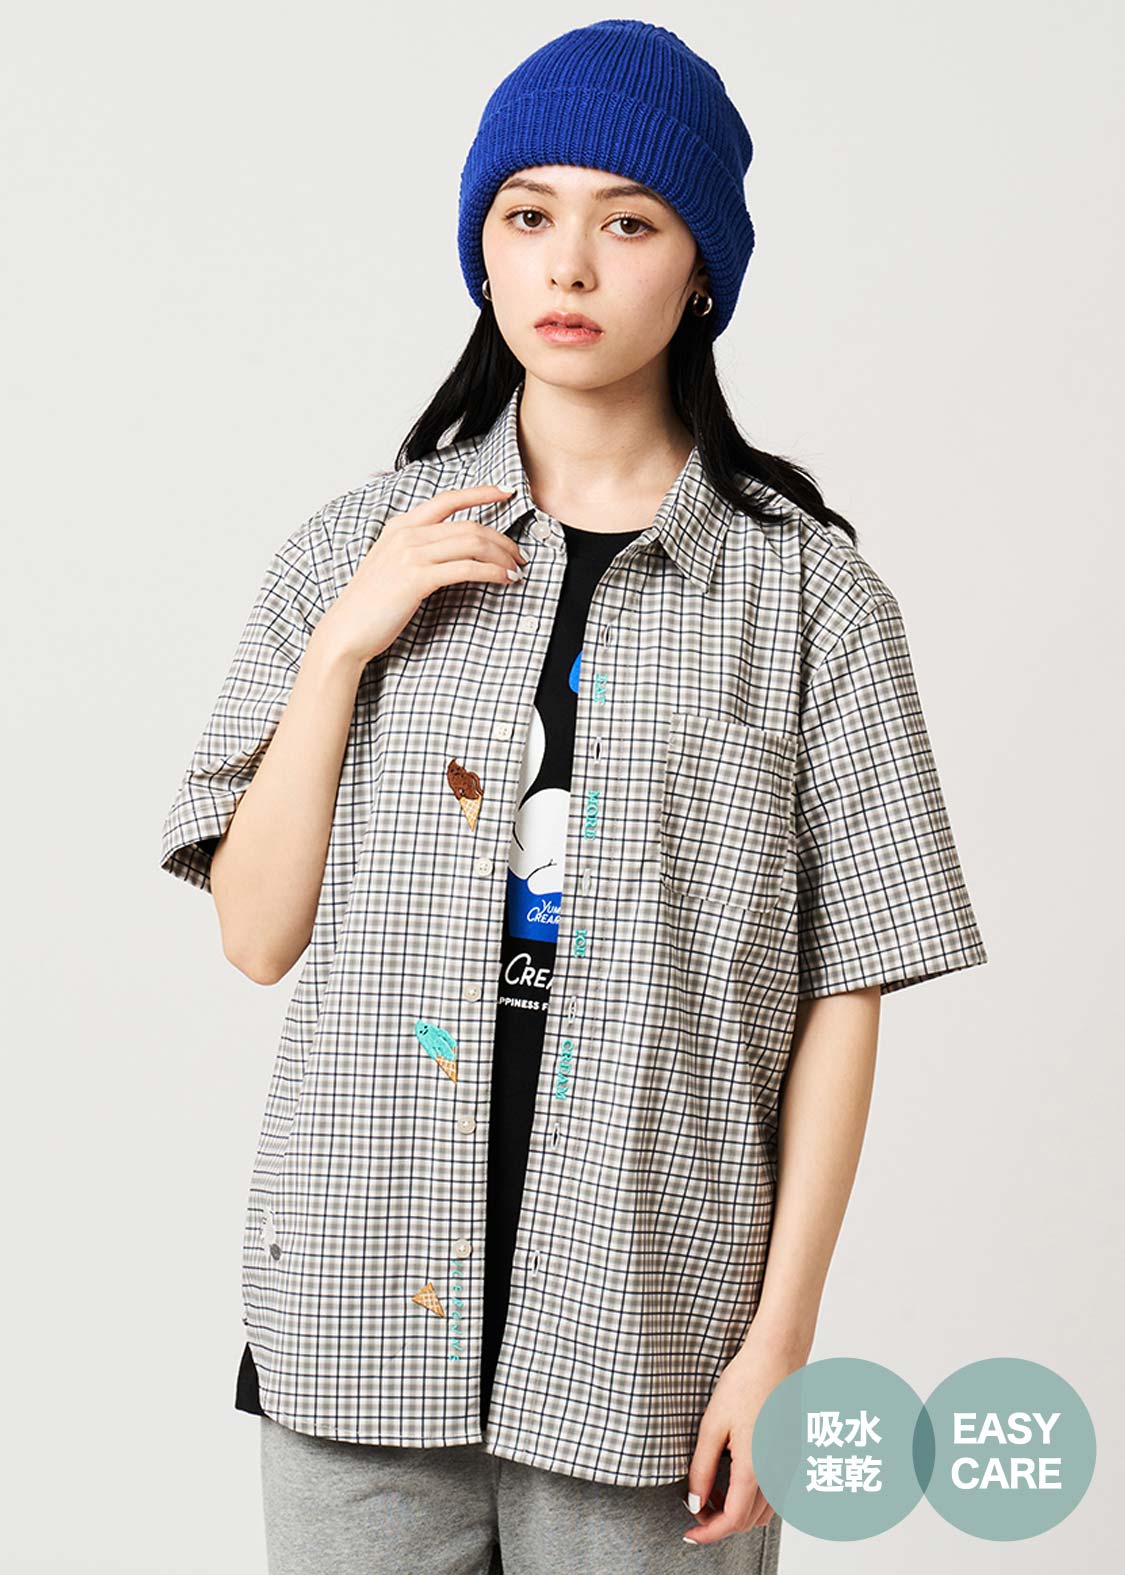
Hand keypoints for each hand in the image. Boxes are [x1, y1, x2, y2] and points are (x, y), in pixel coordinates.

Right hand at [318, 485, 526, 664]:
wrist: (347, 630)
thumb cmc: (372, 603)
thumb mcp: (393, 564)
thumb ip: (418, 549)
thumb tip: (455, 548)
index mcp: (400, 525)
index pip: (448, 499)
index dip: (482, 493)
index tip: (507, 493)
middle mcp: (406, 534)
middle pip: (469, 525)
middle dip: (502, 539)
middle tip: (519, 555)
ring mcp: (410, 554)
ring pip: (472, 544)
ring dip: (502, 556)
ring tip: (516, 570)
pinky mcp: (417, 578)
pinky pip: (467, 568)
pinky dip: (492, 572)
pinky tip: (504, 579)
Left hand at [681, 1323, 810, 1545]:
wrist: (777, 1356)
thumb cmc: (745, 1384)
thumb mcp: (712, 1425)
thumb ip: (702, 1468)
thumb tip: (695, 1502)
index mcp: (755, 1469)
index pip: (732, 1521)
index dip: (708, 1533)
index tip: (689, 1533)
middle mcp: (778, 1474)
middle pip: (748, 1522)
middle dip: (720, 1522)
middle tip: (695, 1506)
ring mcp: (790, 1466)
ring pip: (765, 1512)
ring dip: (738, 1511)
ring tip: (712, 1490)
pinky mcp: (794, 1455)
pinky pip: (774, 1493)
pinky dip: (753, 1497)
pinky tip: (734, 1475)